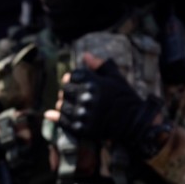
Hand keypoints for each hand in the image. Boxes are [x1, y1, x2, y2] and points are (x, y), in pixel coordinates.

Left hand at [45, 53, 162, 145]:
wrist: (133, 123)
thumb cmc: (124, 98)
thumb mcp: (115, 78)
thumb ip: (99, 65)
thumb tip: (85, 55)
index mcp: (94, 83)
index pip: (71, 76)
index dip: (72, 78)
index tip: (75, 82)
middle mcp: (87, 98)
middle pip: (65, 91)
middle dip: (68, 92)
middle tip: (73, 95)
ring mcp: (83, 114)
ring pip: (61, 106)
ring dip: (63, 105)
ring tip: (71, 105)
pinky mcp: (81, 128)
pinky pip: (62, 121)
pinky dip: (56, 117)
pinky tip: (51, 114)